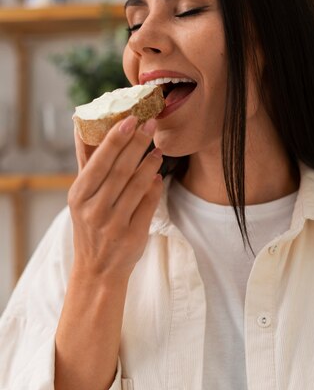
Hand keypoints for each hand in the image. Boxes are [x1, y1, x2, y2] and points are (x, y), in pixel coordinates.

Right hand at [68, 116, 162, 282]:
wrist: (97, 270)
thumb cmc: (90, 226)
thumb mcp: (81, 197)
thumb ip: (86, 162)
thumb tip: (80, 123)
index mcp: (79, 196)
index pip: (99, 161)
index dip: (116, 139)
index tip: (130, 119)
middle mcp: (94, 210)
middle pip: (120, 170)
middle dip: (137, 144)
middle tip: (151, 124)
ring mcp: (113, 224)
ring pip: (136, 186)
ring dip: (150, 164)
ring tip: (158, 150)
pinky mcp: (132, 236)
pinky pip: (148, 205)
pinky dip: (154, 188)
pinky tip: (158, 175)